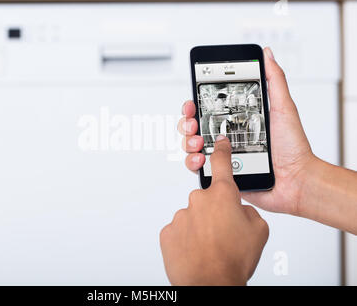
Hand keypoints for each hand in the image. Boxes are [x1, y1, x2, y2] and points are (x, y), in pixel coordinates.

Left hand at [160, 136, 268, 284]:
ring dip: (201, 228)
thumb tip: (239, 211)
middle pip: (208, 200)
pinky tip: (197, 251)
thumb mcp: (258, 232)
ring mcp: (181, 215)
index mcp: (222, 196)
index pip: (222, 164)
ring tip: (211, 248)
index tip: (219, 142)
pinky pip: (180, 230)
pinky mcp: (168, 231)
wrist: (210, 284)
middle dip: (216, 213)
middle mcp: (199, 200)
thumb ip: (248, 212)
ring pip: (194, 216)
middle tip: (224, 234)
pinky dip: (187, 239)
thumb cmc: (233, 261)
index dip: (222, 151)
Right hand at [178, 47, 315, 214]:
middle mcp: (227, 137)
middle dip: (187, 121)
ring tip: (198, 142)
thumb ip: (274, 80)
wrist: (296, 181)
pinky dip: (193, 162)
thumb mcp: (283, 108)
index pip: (209, 108)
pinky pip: (198, 168)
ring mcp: (222, 156)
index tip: (193, 101)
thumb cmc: (293, 148)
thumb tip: (267, 54)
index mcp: (237, 120)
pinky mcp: (221, 174)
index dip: (195, 103)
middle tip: (192, 122)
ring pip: (191, 145)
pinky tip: (201, 159)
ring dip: (187, 141)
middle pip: (194, 125)